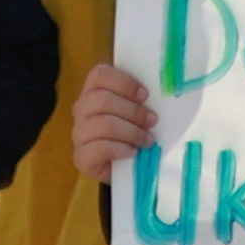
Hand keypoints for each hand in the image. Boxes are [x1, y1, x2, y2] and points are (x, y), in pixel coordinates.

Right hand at [69, 61, 155, 179]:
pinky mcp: (81, 157)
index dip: (124, 82)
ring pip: (101, 124)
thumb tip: (165, 88)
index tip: (145, 95)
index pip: (99, 75)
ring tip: (147, 140)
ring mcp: (79, 134)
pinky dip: (120, 150)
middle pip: (101, 99)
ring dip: (131, 132)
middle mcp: (82, 110)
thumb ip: (144, 99)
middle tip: (152, 121)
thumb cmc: (137, 133)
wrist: (127, 168)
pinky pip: (97, 148)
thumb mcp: (142, 112)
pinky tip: (133, 153)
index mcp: (95, 92)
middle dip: (133, 111)